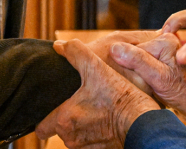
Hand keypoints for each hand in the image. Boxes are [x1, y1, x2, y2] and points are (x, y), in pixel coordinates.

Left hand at [37, 39, 159, 148]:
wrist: (144, 122)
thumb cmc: (121, 97)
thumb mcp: (97, 68)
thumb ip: (75, 54)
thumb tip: (60, 45)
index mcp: (64, 120)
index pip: (41, 127)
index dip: (45, 116)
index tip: (54, 106)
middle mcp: (72, 139)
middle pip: (59, 131)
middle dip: (66, 119)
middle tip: (78, 104)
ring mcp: (87, 147)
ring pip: (76, 138)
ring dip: (82, 126)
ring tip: (95, 110)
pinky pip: (91, 143)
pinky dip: (96, 133)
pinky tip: (106, 120)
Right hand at [111, 33, 185, 127]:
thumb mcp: (158, 78)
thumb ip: (138, 60)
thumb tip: (115, 48)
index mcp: (167, 40)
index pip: (135, 50)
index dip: (135, 68)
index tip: (146, 80)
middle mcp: (171, 42)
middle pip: (142, 54)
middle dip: (142, 71)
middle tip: (154, 85)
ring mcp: (173, 51)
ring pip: (148, 62)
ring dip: (148, 76)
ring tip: (161, 88)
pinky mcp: (176, 62)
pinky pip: (156, 66)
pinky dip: (154, 77)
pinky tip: (164, 87)